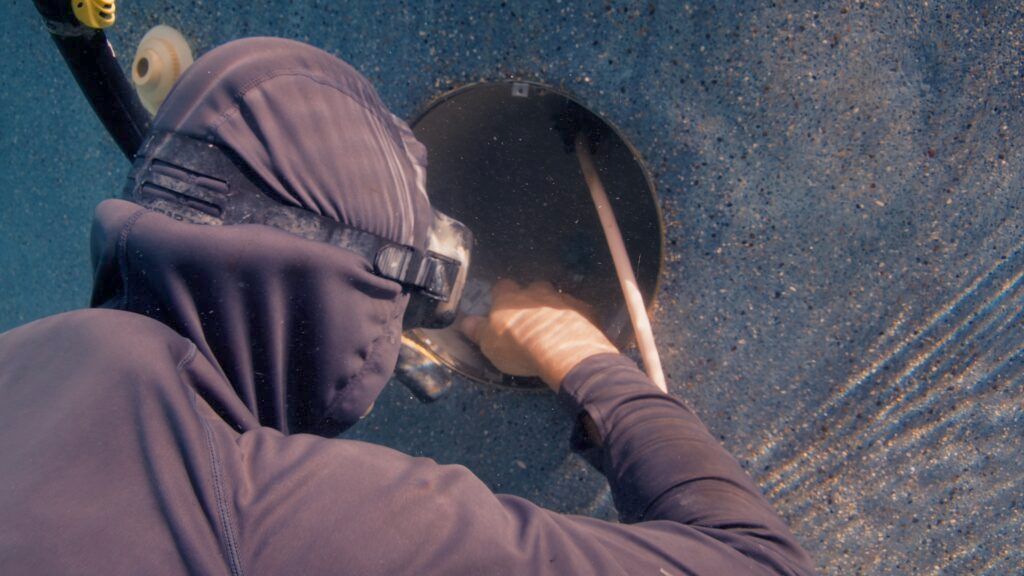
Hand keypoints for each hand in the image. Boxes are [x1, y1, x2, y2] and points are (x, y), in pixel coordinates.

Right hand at [459, 280, 618, 390]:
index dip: (501, 296)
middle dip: (531, 299)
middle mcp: (535, 292)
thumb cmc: (518, 347)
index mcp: (509, 298)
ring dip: (554, 308)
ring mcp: (561, 299)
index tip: (500, 307)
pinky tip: (575, 331)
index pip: (501, 287)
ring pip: (556, 297)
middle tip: (529, 318)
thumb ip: (477, 330)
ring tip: (552, 326)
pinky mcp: (584, 310)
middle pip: (532, 288)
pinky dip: (576, 318)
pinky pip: (579, 310)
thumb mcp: (489, 344)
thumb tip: (465, 322)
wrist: (562, 350)